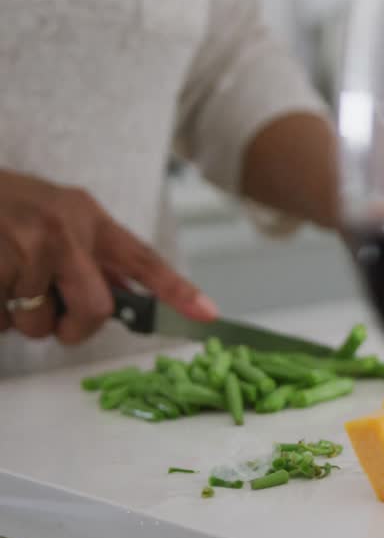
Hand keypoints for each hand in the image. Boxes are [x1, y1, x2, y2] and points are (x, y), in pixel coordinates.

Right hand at [0, 169, 216, 342]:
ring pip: (39, 323)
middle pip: (96, 309)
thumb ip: (89, 256)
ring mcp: (24, 245)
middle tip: (51, 314)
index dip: (177, 290)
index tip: (208, 315)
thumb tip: (124, 302)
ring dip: (18, 318)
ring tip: (2, 279)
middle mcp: (61, 228)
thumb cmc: (2, 210)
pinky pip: (1, 321)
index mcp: (85, 216)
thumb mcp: (54, 217)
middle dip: (73, 328)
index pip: (141, 258)